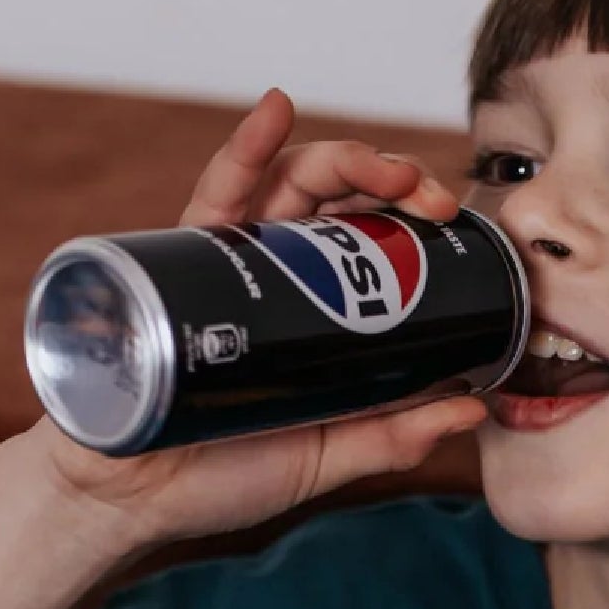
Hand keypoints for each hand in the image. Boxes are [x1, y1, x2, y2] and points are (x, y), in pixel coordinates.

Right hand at [20, 87, 488, 547]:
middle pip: (337, 199)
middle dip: (392, 181)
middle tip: (429, 198)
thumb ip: (394, 434)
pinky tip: (277, 108)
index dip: (412, 217)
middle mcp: (275, 275)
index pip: (368, 239)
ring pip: (288, 182)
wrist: (134, 499)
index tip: (449, 220)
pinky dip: (246, 147)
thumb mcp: (327, 455)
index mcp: (313, 310)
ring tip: (384, 168)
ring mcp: (230, 264)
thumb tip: (474, 410)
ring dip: (343, 159)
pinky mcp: (181, 265)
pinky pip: (216, 194)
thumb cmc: (222, 475)